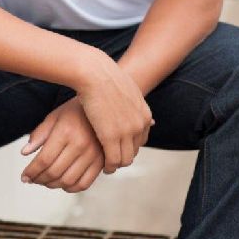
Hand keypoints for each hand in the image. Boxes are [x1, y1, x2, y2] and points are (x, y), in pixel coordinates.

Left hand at [20, 96, 104, 192]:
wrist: (102, 108)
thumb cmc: (76, 111)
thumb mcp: (54, 117)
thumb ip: (39, 134)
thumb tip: (24, 152)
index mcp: (66, 131)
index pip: (44, 159)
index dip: (31, 171)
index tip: (24, 176)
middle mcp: (80, 144)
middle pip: (54, 172)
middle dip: (39, 179)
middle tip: (32, 179)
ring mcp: (92, 155)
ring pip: (68, 181)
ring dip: (53, 185)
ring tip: (45, 181)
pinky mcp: (101, 162)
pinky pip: (84, 184)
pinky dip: (70, 188)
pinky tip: (63, 184)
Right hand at [76, 51, 153, 174]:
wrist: (94, 72)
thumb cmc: (103, 75)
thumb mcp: (125, 88)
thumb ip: (131, 100)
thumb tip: (129, 99)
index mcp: (144, 114)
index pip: (141, 140)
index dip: (129, 145)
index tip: (118, 147)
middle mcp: (140, 124)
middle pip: (134, 151)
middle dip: (123, 155)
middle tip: (111, 158)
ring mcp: (127, 132)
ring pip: (125, 159)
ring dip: (116, 164)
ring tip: (106, 164)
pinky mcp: (111, 137)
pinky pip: (113, 160)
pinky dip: (108, 166)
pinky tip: (102, 165)